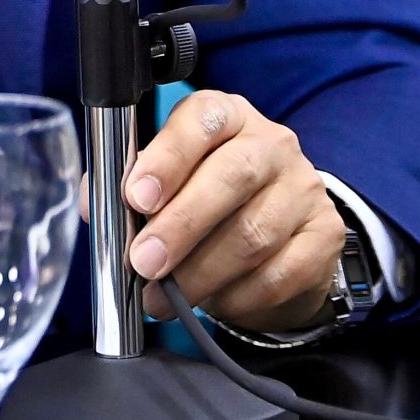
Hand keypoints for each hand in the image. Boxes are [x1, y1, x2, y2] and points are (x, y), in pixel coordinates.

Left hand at [121, 89, 344, 334]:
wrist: (279, 233)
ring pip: (254, 233)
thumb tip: (95, 208)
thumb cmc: (209, 198)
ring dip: (201, 273)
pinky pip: (279, 274)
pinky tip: (213, 303)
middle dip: (181, 225)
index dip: (167, 158)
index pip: (202, 120)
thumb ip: (129, 186)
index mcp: (227, 116)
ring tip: (164, 297)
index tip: (135, 197)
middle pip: (232, 176)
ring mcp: (304, 188)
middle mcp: (271, 143)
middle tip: (144, 262)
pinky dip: (238, 296)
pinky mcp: (324, 235)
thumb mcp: (169, 179)